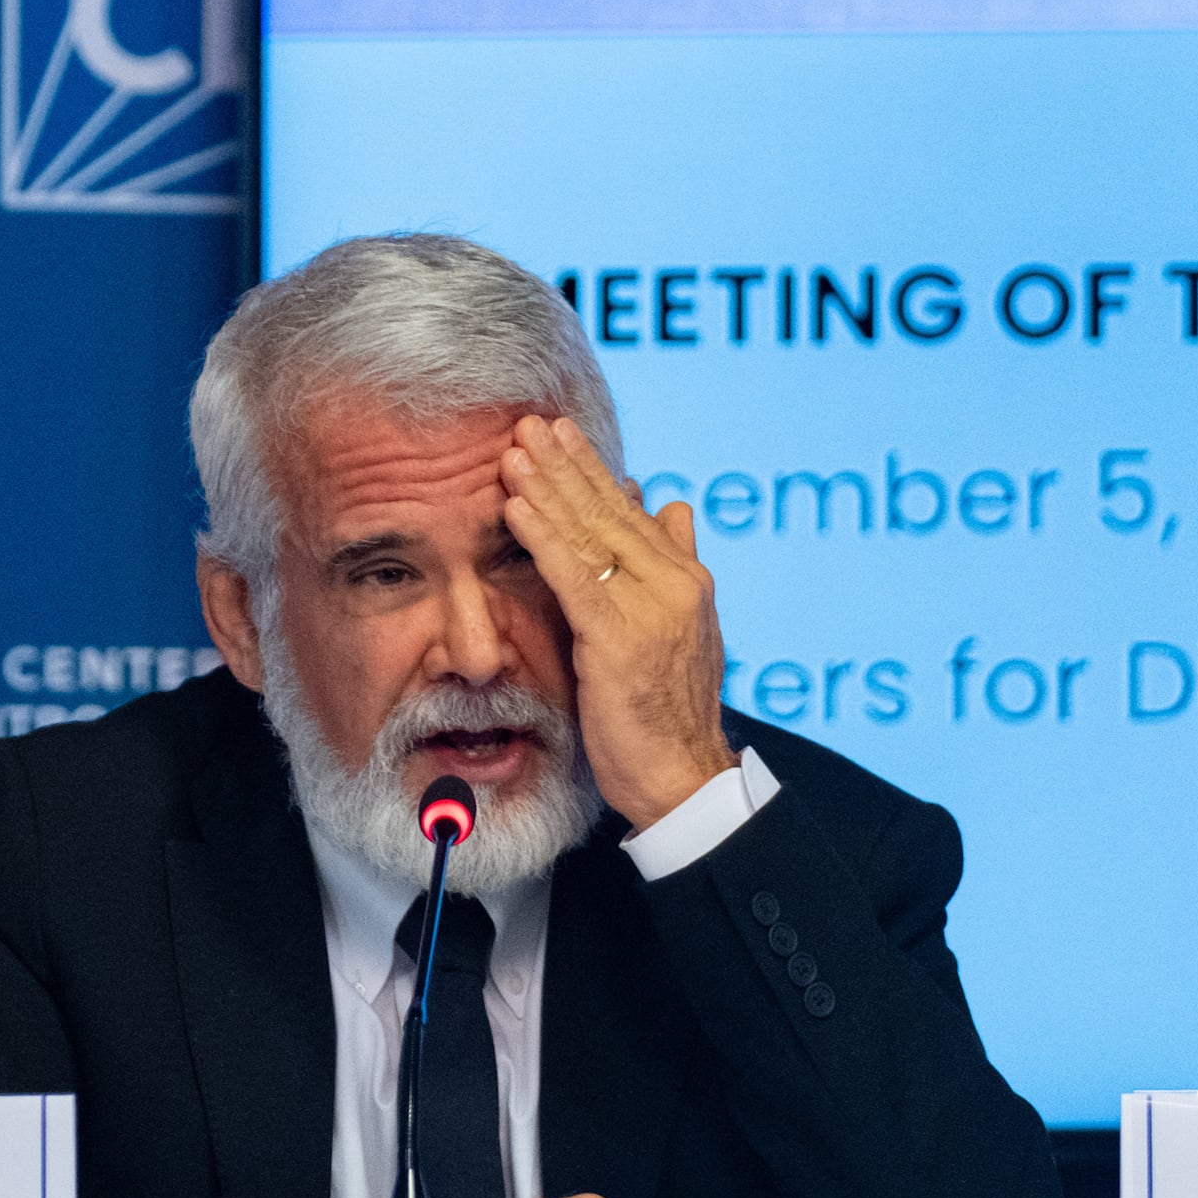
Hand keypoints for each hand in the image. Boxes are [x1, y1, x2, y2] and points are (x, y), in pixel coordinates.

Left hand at [497, 415, 734, 829]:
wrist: (682, 776)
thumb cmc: (669, 710)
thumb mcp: (681, 628)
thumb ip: (674, 562)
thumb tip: (670, 504)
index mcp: (686, 579)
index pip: (629, 511)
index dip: (591, 470)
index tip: (559, 432)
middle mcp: (674, 584)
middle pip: (608, 511)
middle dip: (564, 463)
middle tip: (528, 421)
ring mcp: (650, 609)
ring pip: (589, 535)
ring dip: (546, 487)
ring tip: (512, 451)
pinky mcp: (619, 638)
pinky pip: (573, 575)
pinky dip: (542, 537)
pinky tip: (516, 507)